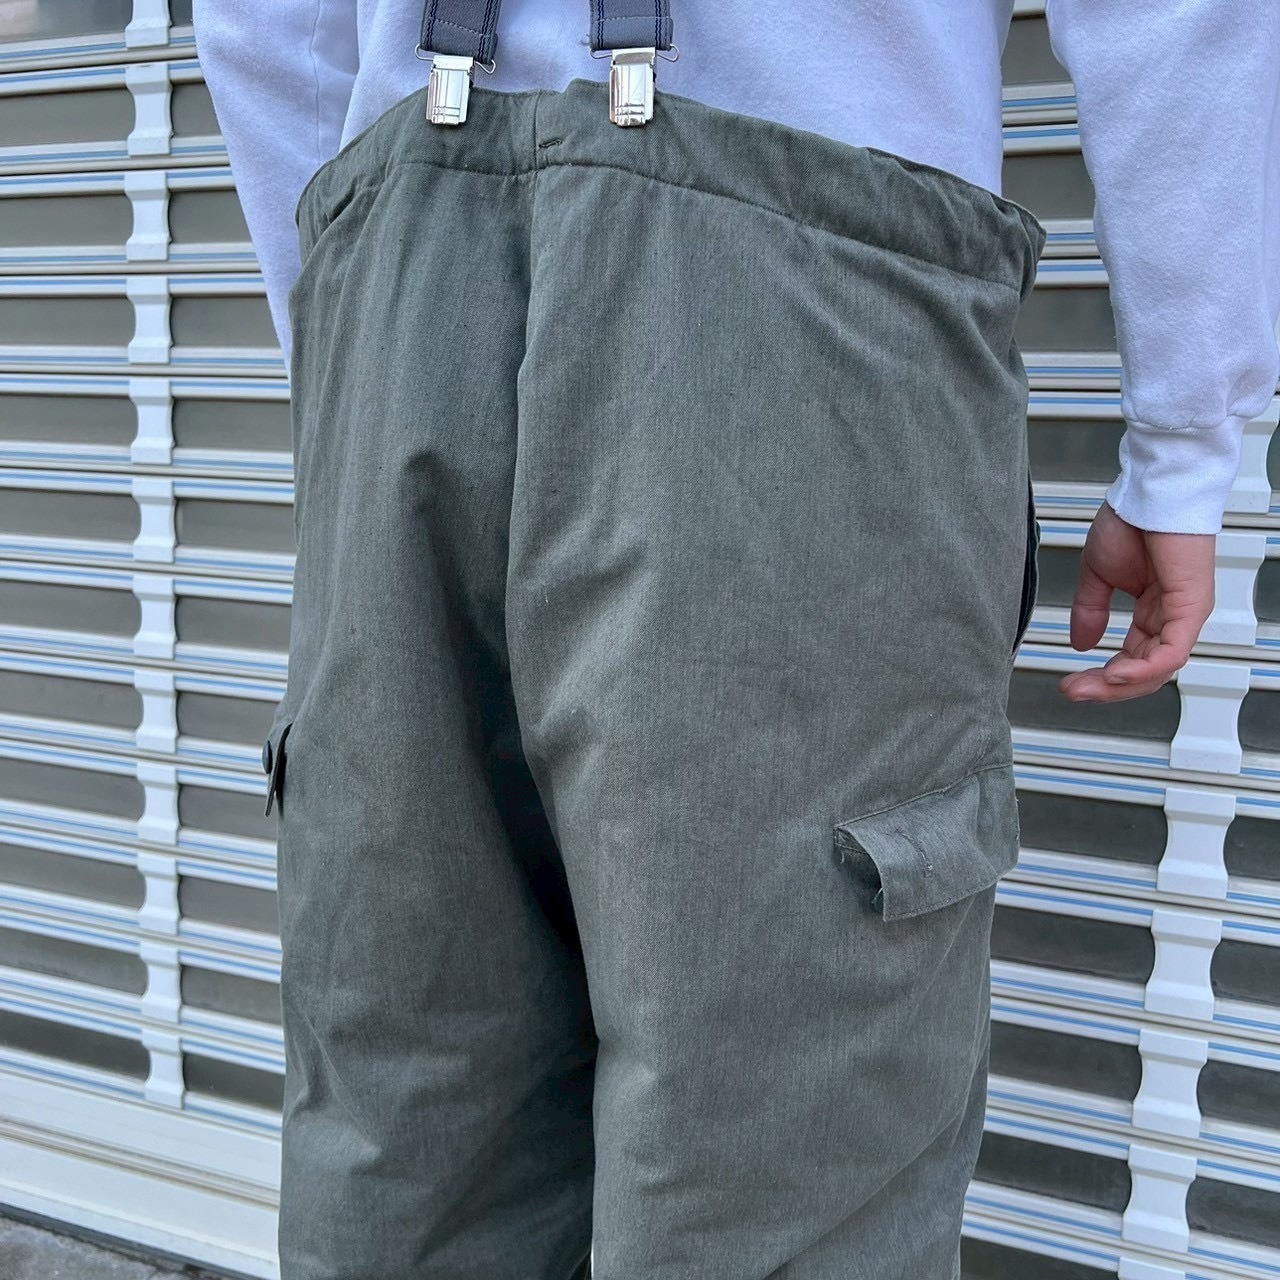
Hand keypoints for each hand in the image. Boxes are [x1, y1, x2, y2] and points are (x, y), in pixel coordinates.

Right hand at [1059, 500, 1215, 703]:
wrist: (1150, 491)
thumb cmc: (1134, 520)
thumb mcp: (1099, 574)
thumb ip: (1090, 610)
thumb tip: (1081, 643)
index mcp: (1154, 611)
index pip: (1130, 660)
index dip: (1099, 677)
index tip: (1071, 683)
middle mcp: (1172, 617)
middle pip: (1144, 673)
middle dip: (1105, 688)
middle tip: (1075, 691)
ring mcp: (1184, 614)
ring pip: (1157, 670)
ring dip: (1120, 685)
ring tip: (1089, 687)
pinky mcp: (1190, 608)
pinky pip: (1171, 652)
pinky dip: (1143, 669)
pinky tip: (1115, 673)